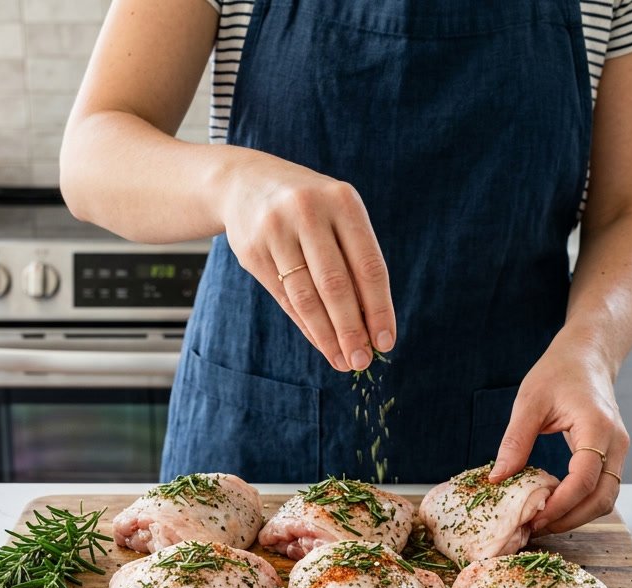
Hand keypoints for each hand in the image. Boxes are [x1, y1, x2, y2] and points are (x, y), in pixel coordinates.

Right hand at [218, 150, 395, 370]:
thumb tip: (372, 324)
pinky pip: (284, 297)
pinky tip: (321, 343)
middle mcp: (308, 212)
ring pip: (306, 296)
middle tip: (362, 361)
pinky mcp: (252, 250)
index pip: (368, 265)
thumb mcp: (337, 216)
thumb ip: (355, 260)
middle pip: (336, 285)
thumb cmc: (309, 208)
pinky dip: (306, 325)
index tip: (385, 341)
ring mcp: (276, 230)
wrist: (245, 182)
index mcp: (342, 201)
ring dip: (327, 335)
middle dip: (351, 329)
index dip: (379, 308)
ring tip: (342, 360)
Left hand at [489, 340, 628, 532]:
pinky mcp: (613, 455)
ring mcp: (619, 450)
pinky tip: (555, 505)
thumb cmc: (560, 371)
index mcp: (598, 427)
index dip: (561, 504)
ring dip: (578, 516)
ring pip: (607, 499)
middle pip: (603, 498)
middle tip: (536, 526)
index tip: (534, 516)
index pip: (585, 479)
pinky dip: (582, 504)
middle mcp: (616, 443)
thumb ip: (515, 441)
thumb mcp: (529, 402)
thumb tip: (498, 478)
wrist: (587, 357)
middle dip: (570, 519)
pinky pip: (602, 489)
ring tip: (543, 520)